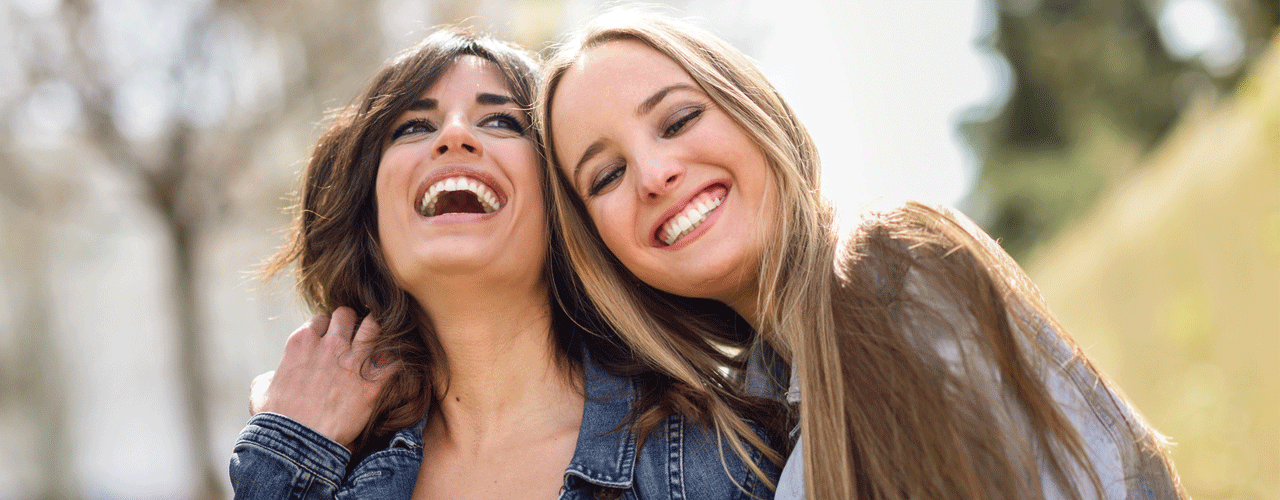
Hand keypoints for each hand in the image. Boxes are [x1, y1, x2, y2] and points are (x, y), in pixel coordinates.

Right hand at [249, 307, 395, 449]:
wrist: (296, 444)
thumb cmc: (276, 420)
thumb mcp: (260, 392)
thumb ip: (268, 377)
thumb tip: (270, 378)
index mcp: (302, 342)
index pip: (320, 320)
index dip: (325, 330)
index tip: (328, 342)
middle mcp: (329, 345)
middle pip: (347, 315)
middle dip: (351, 323)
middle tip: (354, 338)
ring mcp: (353, 361)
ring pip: (374, 326)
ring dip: (376, 332)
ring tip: (377, 342)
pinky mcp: (373, 382)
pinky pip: (394, 360)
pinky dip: (395, 361)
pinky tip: (393, 366)